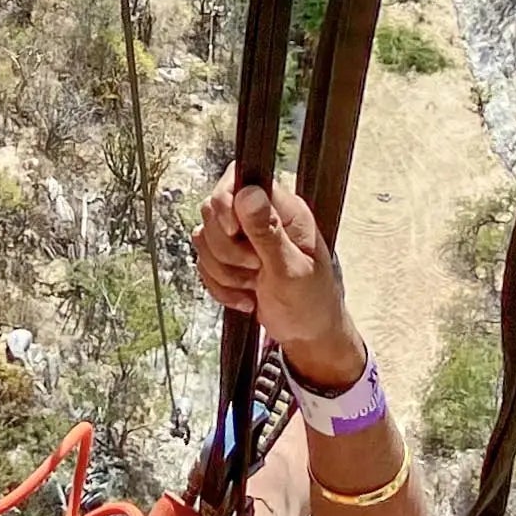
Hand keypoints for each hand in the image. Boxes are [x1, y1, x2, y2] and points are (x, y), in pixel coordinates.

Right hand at [195, 166, 362, 389]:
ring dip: (224, 271)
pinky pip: (204, 263)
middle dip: (227, 249)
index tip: (233, 232)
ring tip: (254, 285)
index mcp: (284, 210)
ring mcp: (243, 238)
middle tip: (256, 268)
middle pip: (213, 211)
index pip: (238, 179)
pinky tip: (245, 295)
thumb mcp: (290, 270)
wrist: (307, 336)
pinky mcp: (230, 259)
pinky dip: (219, 285)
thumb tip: (247, 193)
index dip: (225, 204)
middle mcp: (261, 217)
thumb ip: (267, 232)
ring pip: (204, 239)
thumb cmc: (311, 304)